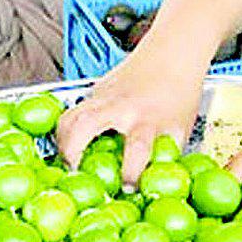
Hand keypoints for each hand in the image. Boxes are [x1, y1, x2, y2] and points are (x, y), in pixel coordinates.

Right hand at [56, 50, 206, 182]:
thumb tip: (154, 185)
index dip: (130, 172)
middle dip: (73, 152)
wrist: (173, 52)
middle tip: (72, 172)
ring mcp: (104, 96)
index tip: (127, 188)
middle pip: (85, 125)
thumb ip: (164, 155)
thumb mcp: (180, 128)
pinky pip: (72, 111)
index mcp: (148, 119)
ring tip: (66, 161)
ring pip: (70, 116)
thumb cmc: (180, 91)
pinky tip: (70, 143)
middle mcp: (122, 107)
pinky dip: (66, 129)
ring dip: (62, 141)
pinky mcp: (95, 91)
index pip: (137, 148)